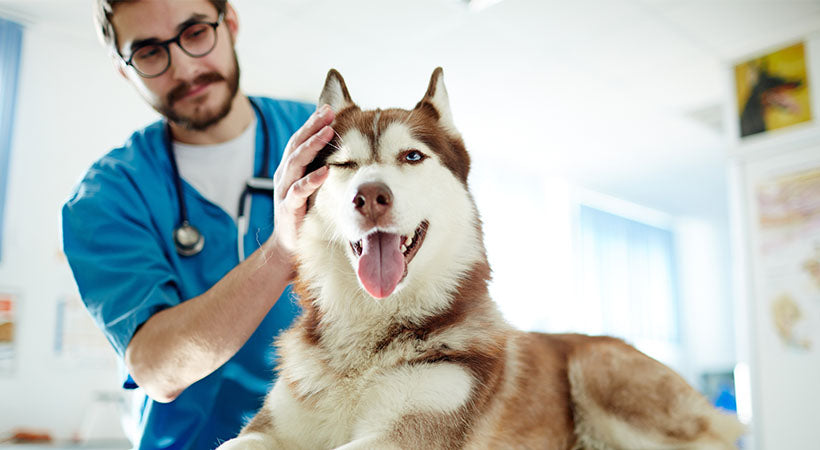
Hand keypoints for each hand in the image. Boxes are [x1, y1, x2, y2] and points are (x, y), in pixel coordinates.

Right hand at [269, 104, 334, 262]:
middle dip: (313, 126)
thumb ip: (320, 167)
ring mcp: (285, 191)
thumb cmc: (305, 213)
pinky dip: (312, 180)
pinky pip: (300, 191)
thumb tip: (343, 147)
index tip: (330, 108)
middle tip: (329, 111)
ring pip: (296, 162)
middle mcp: (285, 175)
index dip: (313, 123)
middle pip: (297, 144)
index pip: (301, 139)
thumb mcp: (312, 186)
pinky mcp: (289, 208)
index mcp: (291, 168)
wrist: (289, 245)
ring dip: (313, 146)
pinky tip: (326, 172)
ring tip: (328, 132)